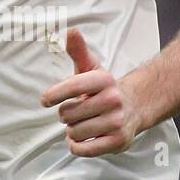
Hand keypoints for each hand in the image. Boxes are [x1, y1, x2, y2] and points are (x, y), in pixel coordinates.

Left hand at [40, 29, 142, 156]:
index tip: (45, 100)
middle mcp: (113, 99)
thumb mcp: (90, 68)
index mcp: (104, 79)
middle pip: (68, 113)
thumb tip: (70, 30)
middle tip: (77, 112)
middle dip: (66, 114)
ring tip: (82, 124)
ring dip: (72, 131)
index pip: (72, 86)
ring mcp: (116, 121)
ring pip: (74, 132)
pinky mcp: (117, 141)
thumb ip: (78, 50)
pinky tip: (80, 139)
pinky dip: (76, 146)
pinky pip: (83, 149)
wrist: (134, 107)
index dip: (54, 95)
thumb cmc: (103, 89)